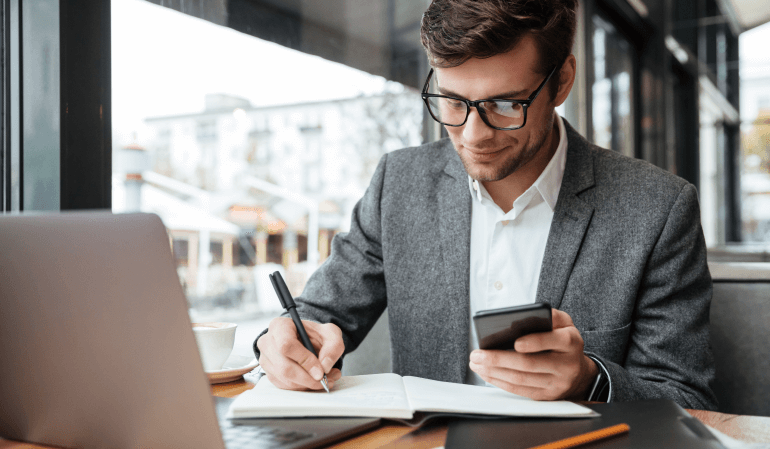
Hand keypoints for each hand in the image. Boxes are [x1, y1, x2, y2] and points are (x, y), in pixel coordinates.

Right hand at [256, 317, 343, 390]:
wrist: (307, 340)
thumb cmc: (315, 334)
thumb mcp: (331, 334)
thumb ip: (333, 347)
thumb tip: (325, 367)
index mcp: (280, 326)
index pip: (286, 345)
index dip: (304, 360)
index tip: (321, 371)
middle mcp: (267, 342)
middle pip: (284, 367)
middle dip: (308, 378)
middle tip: (326, 380)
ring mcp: (265, 359)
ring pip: (285, 379)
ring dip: (307, 384)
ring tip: (326, 379)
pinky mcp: (269, 373)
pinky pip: (284, 386)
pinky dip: (302, 387)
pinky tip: (314, 380)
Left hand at [469, 308, 597, 399]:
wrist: (579, 372)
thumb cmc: (563, 341)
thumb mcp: (563, 323)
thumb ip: (549, 315)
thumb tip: (524, 317)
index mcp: (571, 342)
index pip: (553, 341)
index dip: (534, 342)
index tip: (515, 342)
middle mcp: (566, 365)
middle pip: (530, 364)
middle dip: (499, 359)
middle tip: (478, 354)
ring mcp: (557, 383)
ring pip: (521, 379)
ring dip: (494, 372)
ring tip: (476, 363)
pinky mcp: (547, 396)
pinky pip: (520, 391)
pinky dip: (500, 382)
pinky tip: (487, 374)